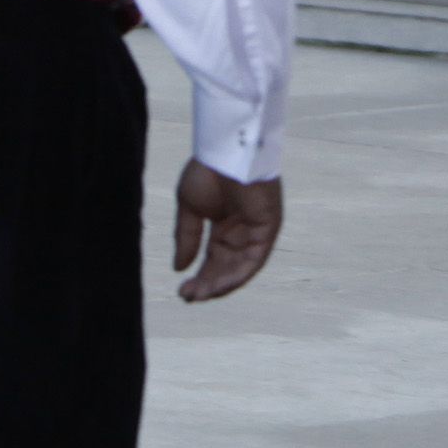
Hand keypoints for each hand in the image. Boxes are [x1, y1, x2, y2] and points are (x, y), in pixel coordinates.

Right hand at [171, 160, 282, 303]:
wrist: (225, 150)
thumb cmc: (207, 171)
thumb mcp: (190, 209)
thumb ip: (187, 238)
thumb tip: (179, 268)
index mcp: (224, 225)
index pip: (214, 259)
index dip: (200, 276)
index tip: (182, 290)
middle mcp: (242, 231)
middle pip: (226, 267)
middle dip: (208, 284)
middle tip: (188, 297)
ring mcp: (256, 231)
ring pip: (240, 268)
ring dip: (220, 284)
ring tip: (199, 295)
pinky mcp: (268, 229)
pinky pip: (254, 260)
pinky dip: (238, 275)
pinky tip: (218, 285)